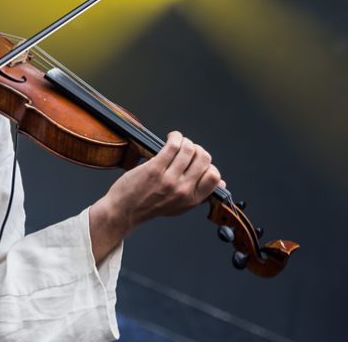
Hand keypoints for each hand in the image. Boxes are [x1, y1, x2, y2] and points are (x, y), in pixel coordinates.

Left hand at [88, 131, 222, 261]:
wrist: (125, 211)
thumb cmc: (151, 206)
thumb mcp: (180, 205)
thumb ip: (200, 194)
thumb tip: (222, 182)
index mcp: (192, 200)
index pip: (214, 176)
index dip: (208, 165)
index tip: (198, 161)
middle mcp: (182, 190)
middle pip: (204, 159)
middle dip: (197, 149)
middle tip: (187, 149)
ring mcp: (169, 179)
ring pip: (189, 149)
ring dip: (185, 140)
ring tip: (178, 141)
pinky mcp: (154, 169)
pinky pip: (173, 146)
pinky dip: (175, 137)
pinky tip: (171, 138)